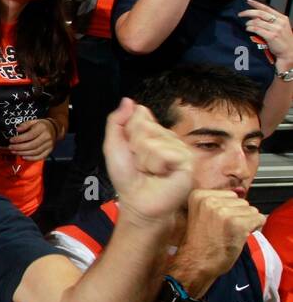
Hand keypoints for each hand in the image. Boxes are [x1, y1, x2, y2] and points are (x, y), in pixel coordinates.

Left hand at [9, 117, 57, 160]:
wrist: (54, 129)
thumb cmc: (41, 125)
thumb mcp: (33, 121)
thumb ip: (25, 125)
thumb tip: (17, 129)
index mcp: (42, 128)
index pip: (30, 135)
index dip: (19, 139)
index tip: (11, 140)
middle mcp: (46, 137)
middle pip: (32, 145)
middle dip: (19, 147)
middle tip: (11, 147)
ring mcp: (49, 145)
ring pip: (35, 152)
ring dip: (23, 153)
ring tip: (14, 152)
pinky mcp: (49, 151)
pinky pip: (40, 157)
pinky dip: (31, 158)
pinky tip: (23, 157)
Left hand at [104, 98, 193, 222]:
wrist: (138, 202)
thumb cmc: (127, 177)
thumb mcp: (113, 146)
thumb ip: (116, 122)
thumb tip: (129, 100)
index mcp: (152, 132)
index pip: (139, 114)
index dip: (129, 132)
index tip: (129, 148)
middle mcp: (167, 137)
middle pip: (144, 126)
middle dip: (134, 147)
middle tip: (138, 163)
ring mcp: (179, 148)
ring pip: (153, 140)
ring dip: (144, 159)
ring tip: (149, 170)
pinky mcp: (187, 161)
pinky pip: (164, 152)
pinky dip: (155, 165)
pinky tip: (161, 174)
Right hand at [172, 190, 265, 284]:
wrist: (195, 262)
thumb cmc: (199, 241)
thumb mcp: (201, 213)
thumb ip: (216, 202)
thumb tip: (240, 192)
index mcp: (198, 195)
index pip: (230, 194)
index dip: (229, 209)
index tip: (217, 221)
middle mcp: (210, 200)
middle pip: (241, 201)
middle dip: (238, 215)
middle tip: (224, 229)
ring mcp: (224, 212)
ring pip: (251, 210)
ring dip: (246, 222)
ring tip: (230, 233)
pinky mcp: (237, 224)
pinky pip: (259, 219)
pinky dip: (254, 228)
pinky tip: (240, 237)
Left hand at [239, 0, 292, 67]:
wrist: (289, 52)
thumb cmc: (282, 40)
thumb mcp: (279, 27)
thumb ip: (270, 21)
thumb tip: (254, 16)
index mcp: (282, 18)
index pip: (267, 8)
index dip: (257, 4)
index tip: (248, 1)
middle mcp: (280, 22)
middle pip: (261, 14)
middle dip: (248, 12)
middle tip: (240, 14)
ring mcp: (276, 29)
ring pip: (257, 22)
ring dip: (249, 23)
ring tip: (246, 25)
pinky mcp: (272, 36)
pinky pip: (257, 30)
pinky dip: (250, 28)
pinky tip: (248, 29)